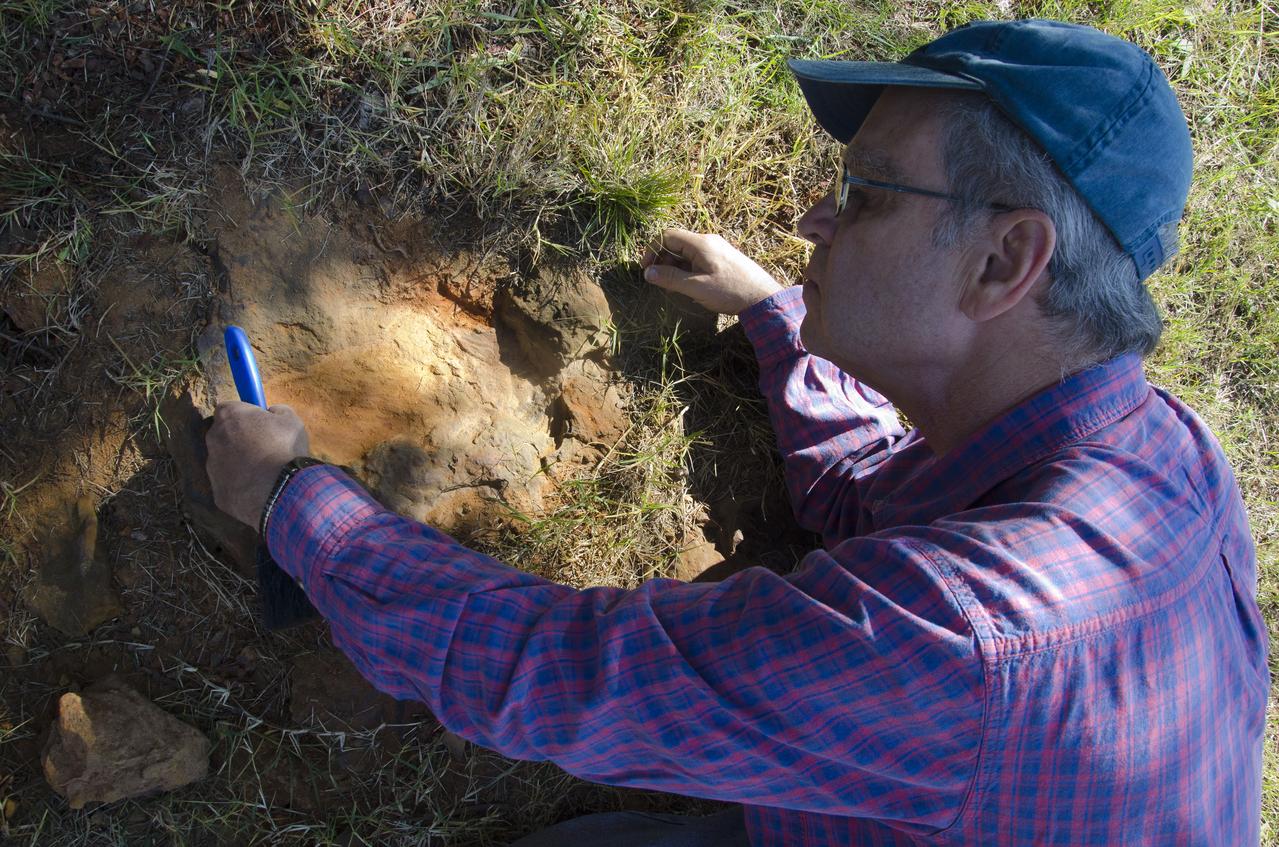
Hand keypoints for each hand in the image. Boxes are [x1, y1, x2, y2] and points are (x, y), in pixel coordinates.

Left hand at [205, 402, 310, 527]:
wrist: (282, 490)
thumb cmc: (286, 449)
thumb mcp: (291, 420)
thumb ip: (277, 411)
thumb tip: (273, 413)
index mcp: (228, 416)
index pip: (228, 408)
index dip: (244, 414)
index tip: (259, 421)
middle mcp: (213, 439)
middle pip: (223, 434)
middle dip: (239, 438)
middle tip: (263, 446)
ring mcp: (212, 468)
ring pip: (225, 461)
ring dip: (240, 463)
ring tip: (265, 471)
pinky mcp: (218, 492)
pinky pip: (230, 485)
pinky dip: (242, 485)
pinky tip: (261, 488)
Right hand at [640, 228, 782, 314]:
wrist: (764, 297)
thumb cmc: (731, 292)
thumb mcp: (697, 287)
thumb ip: (671, 278)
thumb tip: (647, 272)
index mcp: (700, 243)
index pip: (667, 236)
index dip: (652, 250)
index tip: (646, 269)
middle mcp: (708, 241)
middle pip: (676, 243)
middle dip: (663, 260)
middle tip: (659, 281)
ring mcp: (717, 248)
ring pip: (687, 251)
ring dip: (675, 266)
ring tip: (674, 287)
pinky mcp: (723, 258)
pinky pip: (698, 258)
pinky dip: (688, 268)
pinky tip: (690, 285)